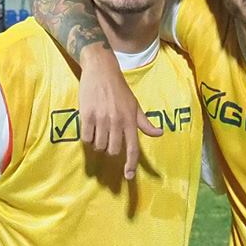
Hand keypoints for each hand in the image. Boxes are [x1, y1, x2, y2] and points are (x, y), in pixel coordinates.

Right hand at [77, 47, 158, 180]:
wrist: (101, 69)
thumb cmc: (119, 88)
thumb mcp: (134, 105)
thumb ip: (144, 122)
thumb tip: (159, 133)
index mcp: (130, 120)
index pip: (132, 148)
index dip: (130, 164)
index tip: (128, 176)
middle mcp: (117, 121)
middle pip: (113, 150)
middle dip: (110, 149)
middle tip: (107, 138)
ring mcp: (102, 119)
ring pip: (99, 146)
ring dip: (98, 144)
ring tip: (98, 131)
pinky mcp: (87, 115)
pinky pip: (86, 138)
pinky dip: (87, 138)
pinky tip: (89, 128)